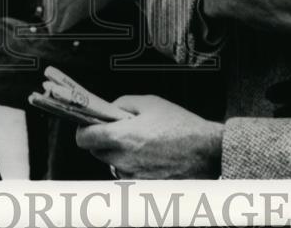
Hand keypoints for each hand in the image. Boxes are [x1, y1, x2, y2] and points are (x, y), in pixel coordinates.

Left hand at [76, 95, 222, 178]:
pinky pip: (127, 174)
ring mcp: (132, 177)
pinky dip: (132, 165)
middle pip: (96, 152)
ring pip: (112, 163)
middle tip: (121, 129)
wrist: (207, 152)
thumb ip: (123, 103)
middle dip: (103, 140)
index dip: (84, 129)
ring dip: (119, 153)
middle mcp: (123, 161)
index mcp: (122, 137)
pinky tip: (150, 156)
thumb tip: (110, 110)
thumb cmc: (181, 126)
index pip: (84, 139)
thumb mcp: (150, 102)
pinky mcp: (142, 187)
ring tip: (141, 143)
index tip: (90, 124)